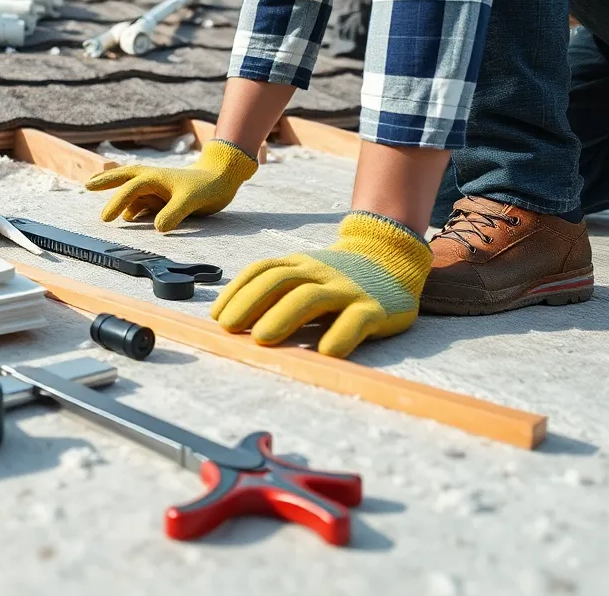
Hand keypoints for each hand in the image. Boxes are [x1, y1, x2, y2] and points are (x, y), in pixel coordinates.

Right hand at [84, 139, 257, 232]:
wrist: (223, 177)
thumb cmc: (207, 186)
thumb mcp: (191, 200)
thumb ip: (173, 213)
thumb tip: (157, 228)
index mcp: (154, 177)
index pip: (130, 189)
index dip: (116, 203)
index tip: (106, 219)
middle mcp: (152, 180)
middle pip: (123, 178)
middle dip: (105, 181)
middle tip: (87, 184)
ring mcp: (158, 188)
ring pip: (132, 191)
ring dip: (119, 196)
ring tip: (103, 202)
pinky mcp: (164, 195)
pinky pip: (144, 201)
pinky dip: (134, 206)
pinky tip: (128, 215)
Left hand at [211, 212, 433, 357]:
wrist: (392, 256)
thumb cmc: (337, 275)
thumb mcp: (305, 274)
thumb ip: (278, 290)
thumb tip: (231, 320)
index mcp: (300, 265)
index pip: (263, 271)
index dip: (236, 292)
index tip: (217, 316)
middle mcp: (320, 272)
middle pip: (279, 281)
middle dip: (251, 303)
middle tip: (229, 329)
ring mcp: (348, 289)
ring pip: (311, 298)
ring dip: (283, 317)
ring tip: (262, 339)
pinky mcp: (376, 308)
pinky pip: (356, 320)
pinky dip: (340, 335)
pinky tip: (326, 352)